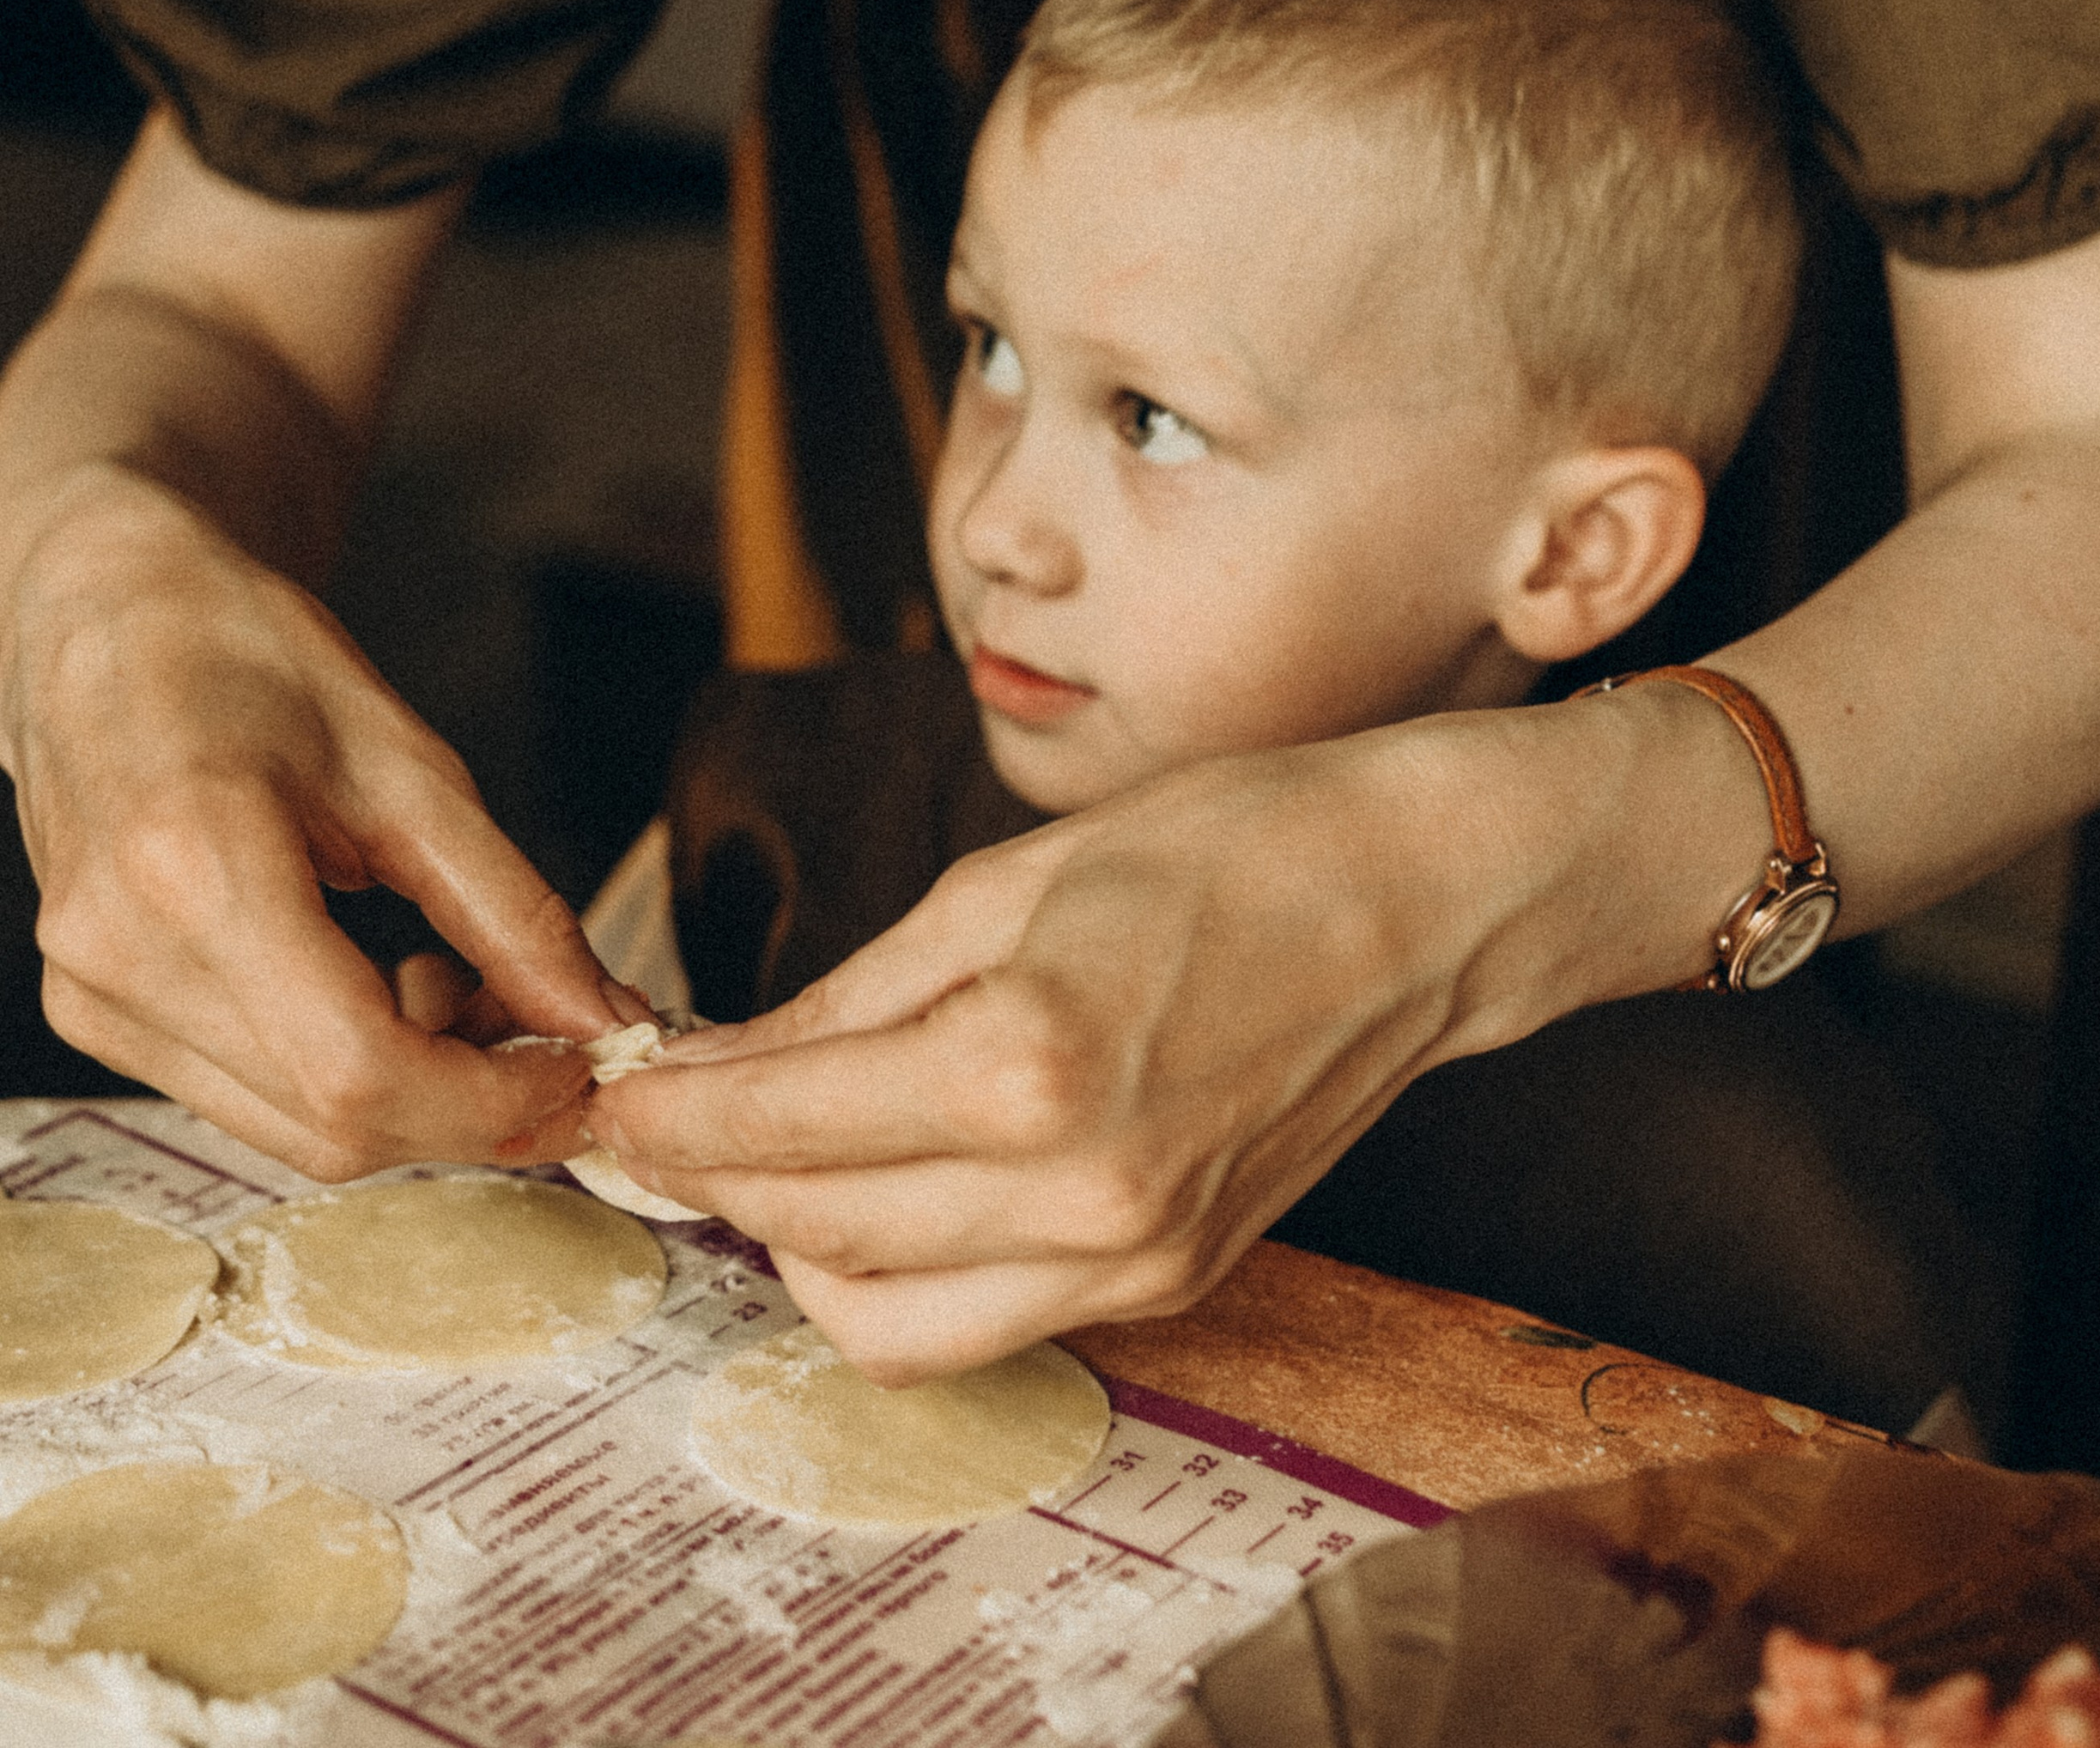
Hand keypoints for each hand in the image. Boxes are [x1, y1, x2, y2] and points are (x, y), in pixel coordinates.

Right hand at [7, 467, 622, 1177]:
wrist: (110, 619)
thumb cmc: (248, 656)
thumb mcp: (408, 766)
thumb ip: (510, 909)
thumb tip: (601, 1022)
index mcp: (196, 867)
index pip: (358, 1071)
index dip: (490, 1101)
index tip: (580, 1070)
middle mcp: (122, 954)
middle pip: (330, 1123)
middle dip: (468, 1104)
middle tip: (547, 1027)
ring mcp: (92, 995)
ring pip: (292, 1130)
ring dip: (410, 1091)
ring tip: (455, 978)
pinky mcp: (91, 1013)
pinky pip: (247, 1096)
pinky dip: (342, 1070)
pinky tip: (378, 981)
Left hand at [587, 725, 1523, 1377]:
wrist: (1416, 902)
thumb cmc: (1224, 847)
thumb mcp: (1003, 882)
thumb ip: (851, 994)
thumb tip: (721, 1062)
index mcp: (1024, 1060)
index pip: (783, 1125)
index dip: (671, 1114)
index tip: (611, 1095)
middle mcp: (1076, 1188)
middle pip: (813, 1234)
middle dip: (721, 1174)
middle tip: (681, 1112)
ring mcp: (1130, 1255)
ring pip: (885, 1322)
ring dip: (806, 1246)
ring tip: (787, 1156)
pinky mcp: (1169, 1284)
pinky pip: (988, 1324)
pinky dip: (910, 1273)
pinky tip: (898, 1185)